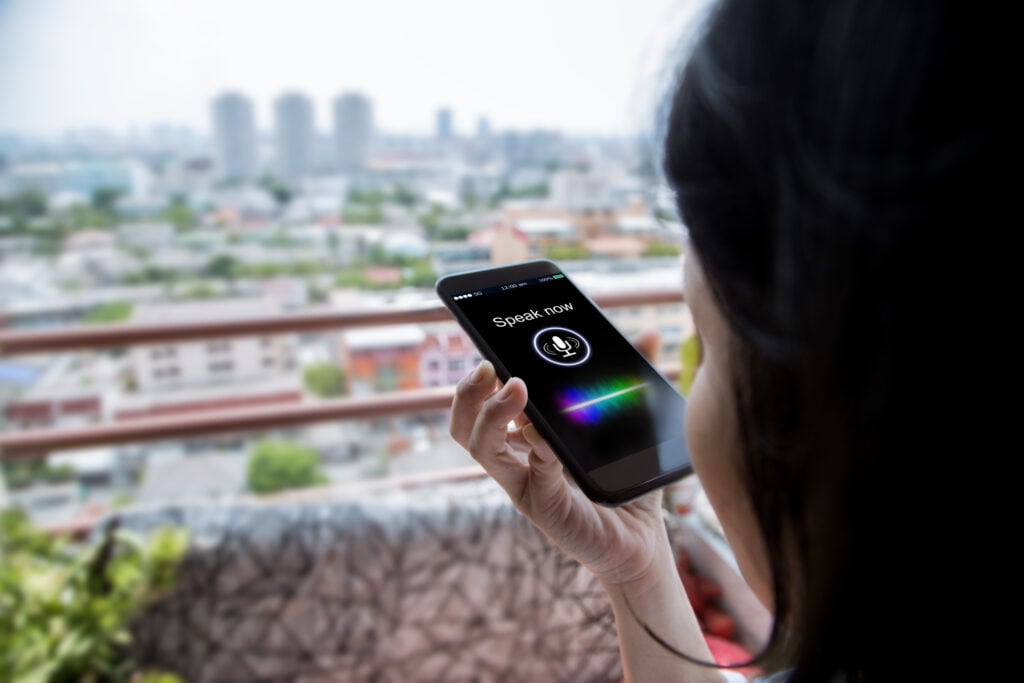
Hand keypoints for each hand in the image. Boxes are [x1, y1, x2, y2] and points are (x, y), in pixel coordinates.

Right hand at [449, 330, 670, 590]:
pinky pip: (532, 473)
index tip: (487, 346)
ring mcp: (525, 483)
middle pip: (465, 424)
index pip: (484, 402)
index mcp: (525, 436)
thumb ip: (633, 379)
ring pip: (482, 447)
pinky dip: (537, 449)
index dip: (477, 378)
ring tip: (513, 388)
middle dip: (467, 392)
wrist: (641, 540)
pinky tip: (546, 434)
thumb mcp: (631, 424)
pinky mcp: (545, 506)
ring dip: (491, 414)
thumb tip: (648, 335)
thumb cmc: (624, 482)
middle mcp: (516, 459)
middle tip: (487, 365)